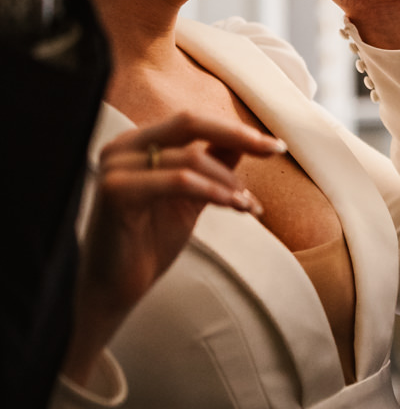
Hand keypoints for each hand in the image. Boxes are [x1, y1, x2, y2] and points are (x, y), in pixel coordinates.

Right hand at [64, 113, 284, 383]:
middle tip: (275, 151)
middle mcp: (123, 147)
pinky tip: (236, 206)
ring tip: (249, 204)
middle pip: (190, 122)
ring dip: (230, 181)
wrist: (117, 287)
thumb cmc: (151, 240)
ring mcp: (116, 167)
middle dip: (239, 136)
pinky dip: (214, 192)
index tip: (275, 145)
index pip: (193, 121)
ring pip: (191, 158)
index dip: (236, 130)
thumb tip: (248, 141)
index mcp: (138, 142)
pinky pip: (180, 182)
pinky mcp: (116, 191)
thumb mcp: (192, 196)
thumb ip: (213, 164)